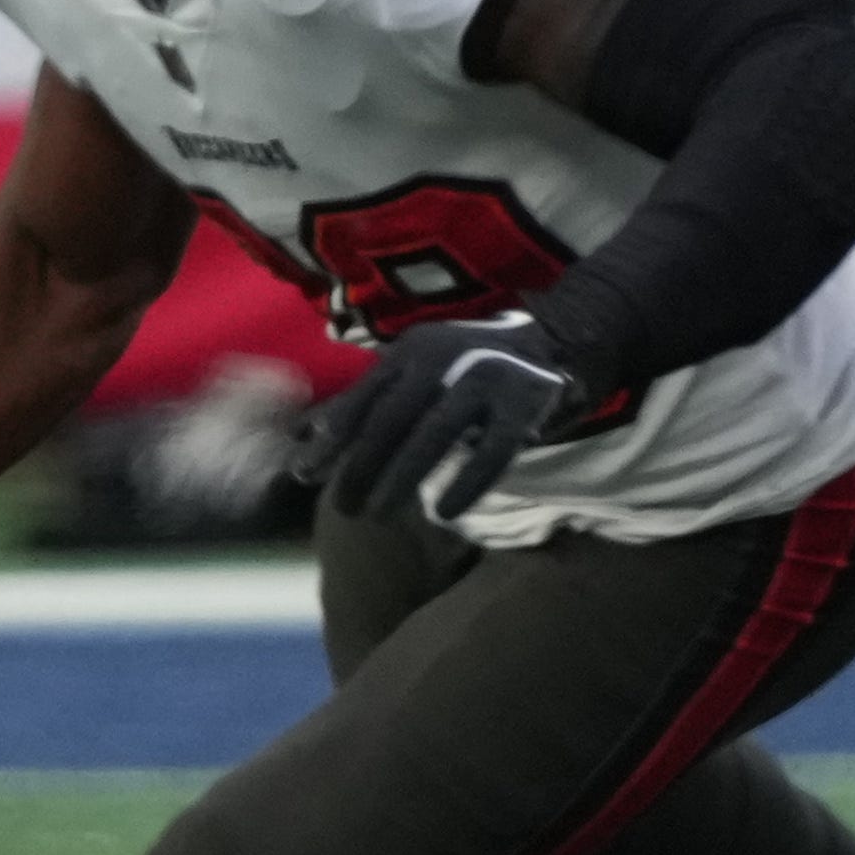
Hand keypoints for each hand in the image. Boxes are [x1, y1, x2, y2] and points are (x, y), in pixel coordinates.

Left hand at [295, 314, 597, 523]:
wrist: (553, 341)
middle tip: (343, 507)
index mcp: (411, 350)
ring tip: (378, 514)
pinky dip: (467, 483)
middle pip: (393, 418)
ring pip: (435, 434)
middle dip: (362, 465)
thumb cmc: (464, 367)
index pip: (363, 397)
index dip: (332, 438)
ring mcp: (485, 378)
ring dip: (403, 477)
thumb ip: (364, 401)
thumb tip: (301, 434)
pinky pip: (493, 451)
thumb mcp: (412, 371)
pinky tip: (444, 512)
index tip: (305, 474)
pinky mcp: (523, 403)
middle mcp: (443, 358)